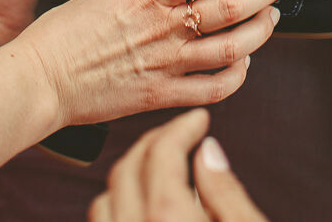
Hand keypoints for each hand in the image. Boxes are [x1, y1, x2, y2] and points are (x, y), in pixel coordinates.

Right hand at [13, 0, 289, 130]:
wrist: (38, 82)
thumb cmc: (61, 35)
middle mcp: (161, 29)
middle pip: (229, 8)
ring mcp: (164, 65)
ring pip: (230, 49)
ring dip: (259, 33)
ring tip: (271, 19)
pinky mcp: (160, 96)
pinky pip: (211, 90)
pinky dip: (235, 78)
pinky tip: (244, 65)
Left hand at [90, 110, 269, 220]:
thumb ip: (226, 191)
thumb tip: (208, 153)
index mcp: (168, 217)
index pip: (163, 151)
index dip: (182, 126)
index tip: (198, 120)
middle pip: (129, 167)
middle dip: (155, 142)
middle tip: (179, 133)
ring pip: (106, 199)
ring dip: (130, 174)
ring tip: (157, 165)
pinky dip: (116, 205)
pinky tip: (139, 204)